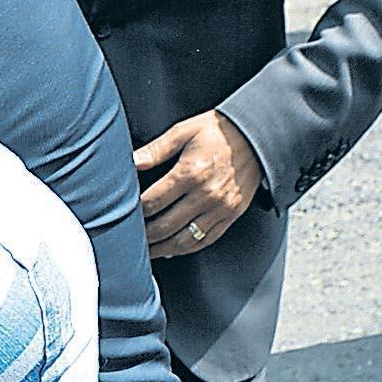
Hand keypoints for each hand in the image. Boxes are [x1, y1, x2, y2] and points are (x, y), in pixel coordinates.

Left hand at [135, 110, 264, 257]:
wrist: (258, 136)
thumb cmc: (218, 131)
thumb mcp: (184, 131)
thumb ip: (156, 149)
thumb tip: (131, 162)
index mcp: (190, 173)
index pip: (152, 202)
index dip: (134, 212)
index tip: (124, 215)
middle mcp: (206, 194)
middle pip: (165, 226)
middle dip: (143, 236)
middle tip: (128, 239)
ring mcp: (221, 208)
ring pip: (184, 240)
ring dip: (161, 249)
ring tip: (146, 250)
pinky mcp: (232, 215)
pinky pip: (205, 240)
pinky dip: (186, 249)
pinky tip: (171, 249)